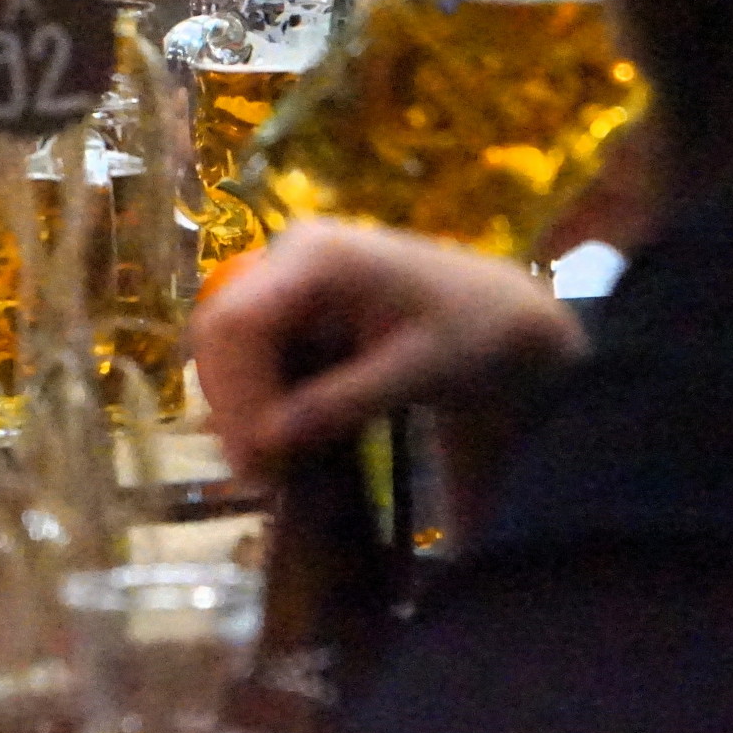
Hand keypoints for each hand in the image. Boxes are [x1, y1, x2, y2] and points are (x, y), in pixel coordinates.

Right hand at [192, 221, 587, 479]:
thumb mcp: (417, 372)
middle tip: (259, 477)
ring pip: (229, 348)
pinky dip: (261, 402)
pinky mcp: (296, 309)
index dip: (234, 394)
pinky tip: (283, 445)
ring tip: (271, 470)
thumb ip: (340, 403)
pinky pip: (255, 356)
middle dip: (232, 407)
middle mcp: (290, 256)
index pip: (237, 322)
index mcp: (317, 256)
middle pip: (221, 333)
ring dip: (241, 409)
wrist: (511, 319)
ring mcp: (289, 280)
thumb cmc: (477, 333)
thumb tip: (264, 445)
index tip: (256, 460)